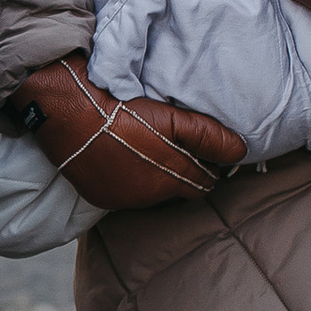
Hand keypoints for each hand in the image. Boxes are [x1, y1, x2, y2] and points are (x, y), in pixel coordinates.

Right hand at [15, 59, 245, 211]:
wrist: (69, 114)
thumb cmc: (123, 110)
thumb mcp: (172, 117)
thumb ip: (208, 135)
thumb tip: (241, 151)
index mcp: (172, 177)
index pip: (205, 182)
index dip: (210, 166)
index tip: (206, 152)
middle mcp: (151, 197)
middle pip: (181, 190)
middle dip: (186, 173)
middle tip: (179, 148)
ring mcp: (124, 200)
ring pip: (153, 193)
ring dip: (156, 177)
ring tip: (148, 149)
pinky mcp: (100, 198)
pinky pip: (125, 194)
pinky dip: (129, 180)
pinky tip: (123, 157)